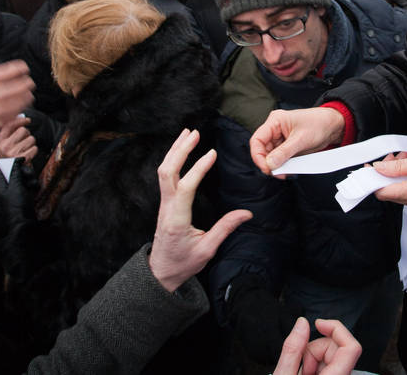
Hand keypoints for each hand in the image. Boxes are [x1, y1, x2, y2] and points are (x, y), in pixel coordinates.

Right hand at [0, 116, 36, 162]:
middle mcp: (4, 146)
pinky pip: (35, 148)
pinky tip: (28, 154)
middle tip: (23, 142)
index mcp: (0, 140)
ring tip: (25, 149)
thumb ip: (12, 130)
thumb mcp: (7, 142)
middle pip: (23, 130)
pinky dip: (34, 151)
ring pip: (31, 138)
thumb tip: (21, 117)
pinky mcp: (22, 158)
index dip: (20, 120)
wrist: (11, 171)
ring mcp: (13, 153)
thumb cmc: (11, 154)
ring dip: (31, 143)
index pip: (10, 125)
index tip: (28, 120)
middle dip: (27, 135)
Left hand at [149, 129, 251, 291]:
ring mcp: (164, 204)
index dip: (198, 168)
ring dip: (175, 150)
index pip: (186, 187)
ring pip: (163, 171)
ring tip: (187, 133)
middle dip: (180, 150)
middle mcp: (167, 208)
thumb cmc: (182, 263)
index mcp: (177, 219)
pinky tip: (180, 150)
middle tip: (195, 133)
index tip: (212, 153)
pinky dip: (172, 159)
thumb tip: (246, 213)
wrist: (160, 272)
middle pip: (167, 171)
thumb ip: (225, 228)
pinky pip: (165, 176)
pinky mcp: (165, 203)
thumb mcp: (207, 250)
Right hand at [249, 108, 344, 175]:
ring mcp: (281, 139)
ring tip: (285, 172)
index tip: (266, 168)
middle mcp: (275, 129)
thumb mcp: (301, 139)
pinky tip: (289, 169)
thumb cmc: (319, 123)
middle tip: (277, 173)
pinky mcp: (287, 146)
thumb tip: (270, 164)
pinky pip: (280, 158)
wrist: (333, 126)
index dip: (258, 156)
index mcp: (275, 121)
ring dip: (276, 166)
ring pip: (271, 156)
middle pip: (262, 150)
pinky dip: (283, 165)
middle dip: (268, 163)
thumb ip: (284, 152)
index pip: (257, 140)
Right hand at [273, 317, 361, 374]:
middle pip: (337, 349)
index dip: (336, 329)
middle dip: (315, 349)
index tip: (318, 323)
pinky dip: (314, 366)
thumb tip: (302, 323)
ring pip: (331, 357)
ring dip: (312, 360)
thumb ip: (292, 350)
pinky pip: (328, 365)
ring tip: (299, 374)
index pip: (351, 348)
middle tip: (299, 365)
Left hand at [373, 152, 406, 210]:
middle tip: (392, 158)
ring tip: (406, 160)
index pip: (382, 192)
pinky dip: (405, 180)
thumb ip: (399, 166)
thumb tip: (380, 168)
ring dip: (396, 175)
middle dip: (386, 173)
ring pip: (397, 191)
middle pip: (389, 191)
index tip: (369, 170)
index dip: (372, 181)